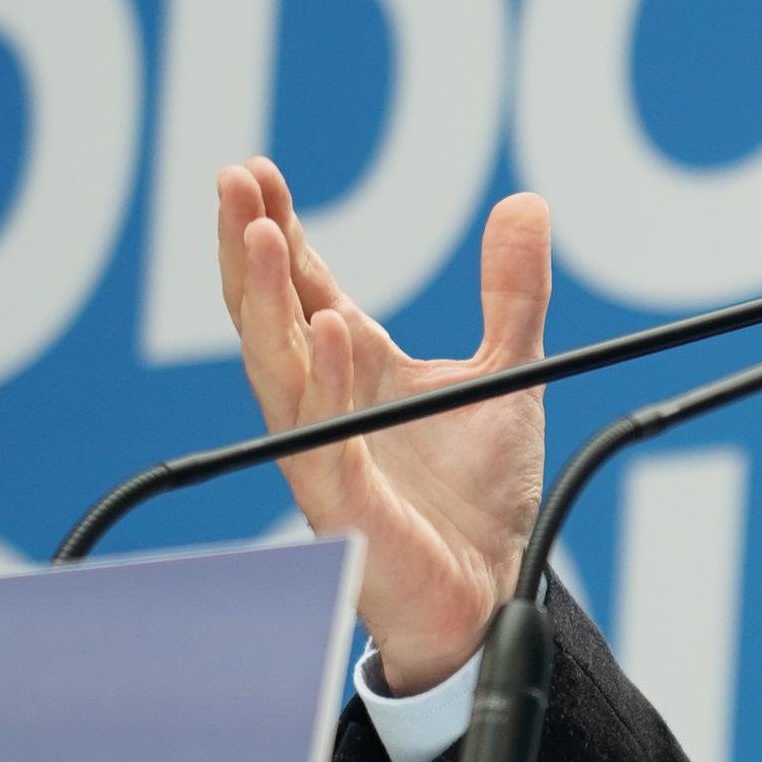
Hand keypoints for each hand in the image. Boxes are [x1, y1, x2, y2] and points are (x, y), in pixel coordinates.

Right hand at [217, 158, 551, 692]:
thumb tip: (526, 201)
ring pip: (279, 368)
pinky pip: (326, 437)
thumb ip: (511, 292)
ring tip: (266, 232)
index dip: (278, 227)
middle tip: (235, 179)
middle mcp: (324, 407)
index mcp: (351, 371)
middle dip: (249, 247)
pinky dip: (331, 380)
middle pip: (269, 315)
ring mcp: (325, 454)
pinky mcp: (346, 503)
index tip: (257, 169)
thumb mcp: (507, 372)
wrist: (489, 592)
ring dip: (268, 300)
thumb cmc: (478, 498)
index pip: (300, 287)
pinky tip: (333, 327)